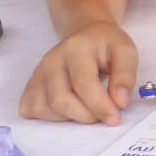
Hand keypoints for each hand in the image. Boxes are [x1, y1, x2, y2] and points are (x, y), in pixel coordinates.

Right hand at [19, 22, 136, 125]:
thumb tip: (119, 102)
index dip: (99, 106)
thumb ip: (125, 76)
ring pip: (45, 108)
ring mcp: (38, 73)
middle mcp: (51, 60)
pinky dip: (50, 118)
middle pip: (61, 100)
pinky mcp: (30, 85)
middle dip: (86, 115)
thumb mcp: (126, 52)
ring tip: (87, 108)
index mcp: (76, 48)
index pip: (83, 84)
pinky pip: (32, 110)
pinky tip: (68, 110)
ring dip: (70, 118)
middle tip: (103, 114)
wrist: (86, 36)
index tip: (114, 119)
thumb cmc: (106, 46)